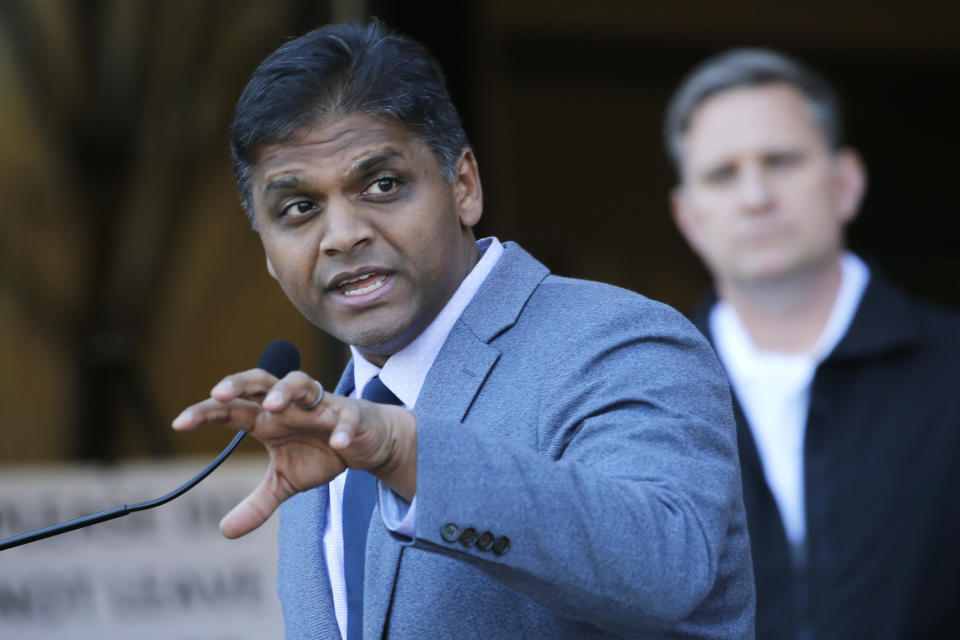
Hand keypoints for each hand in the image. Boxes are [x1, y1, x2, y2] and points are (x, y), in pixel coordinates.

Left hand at [172, 368, 416, 537]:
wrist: (366, 443)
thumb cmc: (321, 451)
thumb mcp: (286, 482)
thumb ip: (257, 503)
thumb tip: (224, 531)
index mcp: (269, 418)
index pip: (233, 408)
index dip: (206, 412)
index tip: (179, 424)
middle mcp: (291, 405)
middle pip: (261, 380)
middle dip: (240, 382)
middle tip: (220, 393)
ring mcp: (321, 406)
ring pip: (302, 383)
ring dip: (287, 391)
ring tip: (274, 405)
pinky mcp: (351, 415)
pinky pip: (346, 418)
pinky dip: (342, 429)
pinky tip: (337, 444)